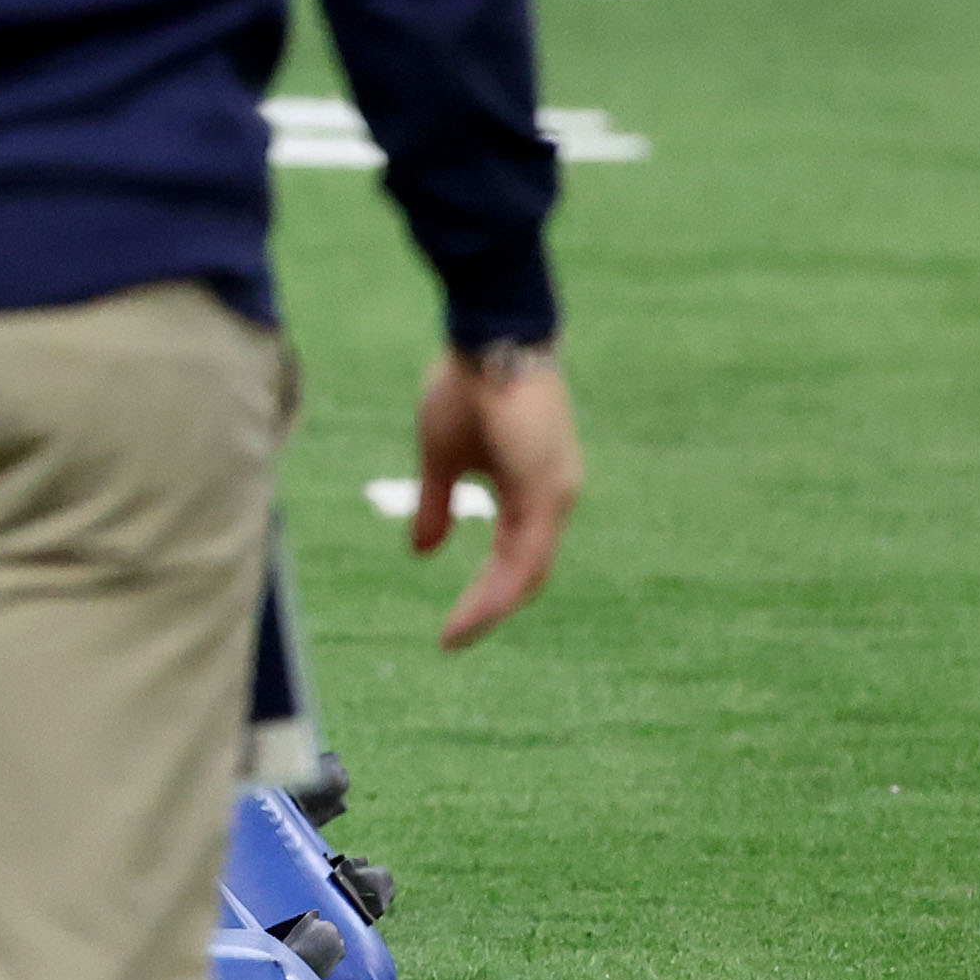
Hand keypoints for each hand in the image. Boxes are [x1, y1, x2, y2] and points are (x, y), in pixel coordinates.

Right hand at [413, 345, 583, 649]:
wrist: (489, 339)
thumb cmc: (466, 387)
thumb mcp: (442, 456)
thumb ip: (438, 504)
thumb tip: (423, 553)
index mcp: (531, 491)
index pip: (512, 557)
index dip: (485, 593)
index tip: (452, 625)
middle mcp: (553, 498)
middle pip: (524, 574)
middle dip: (487, 609)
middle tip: (452, 640)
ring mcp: (556, 495)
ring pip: (528, 572)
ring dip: (492, 607)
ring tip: (456, 636)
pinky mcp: (549, 489)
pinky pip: (528, 555)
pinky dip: (502, 587)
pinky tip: (478, 609)